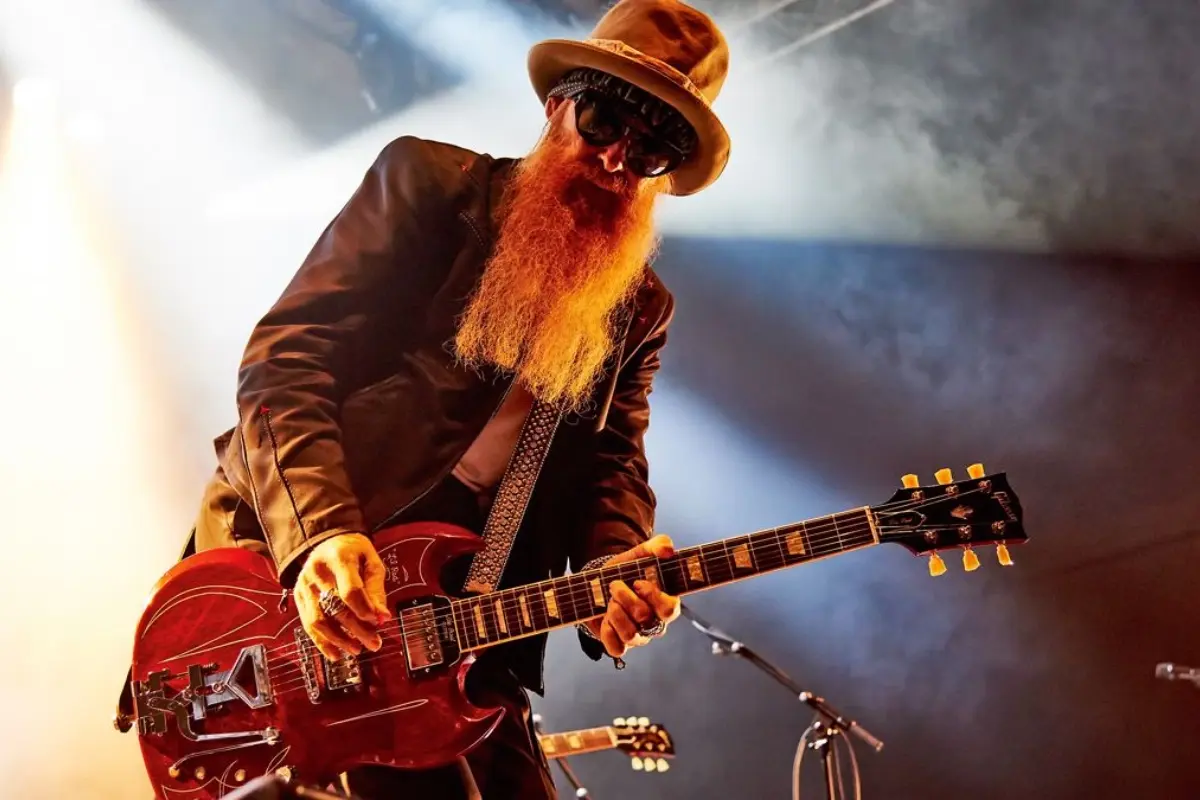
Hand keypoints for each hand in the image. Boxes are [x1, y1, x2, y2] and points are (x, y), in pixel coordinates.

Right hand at [293, 533, 391, 659]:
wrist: (327, 541)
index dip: (364, 609)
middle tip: (374, 643)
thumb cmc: (354, 552)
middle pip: (335, 608)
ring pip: (318, 620)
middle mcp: (317, 572)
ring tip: (357, 649)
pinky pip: (308, 624)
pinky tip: (336, 653)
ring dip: (339, 640)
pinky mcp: (298, 596)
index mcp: (338, 558)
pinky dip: (322, 642)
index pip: (350, 590)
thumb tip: (382, 617)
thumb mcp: (371, 561)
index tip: (378, 621)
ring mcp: (304, 584)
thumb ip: (376, 589)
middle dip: (357, 630)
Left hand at [584, 535, 680, 657]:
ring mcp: (639, 637)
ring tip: (609, 601)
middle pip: (646, 619)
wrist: (601, 582)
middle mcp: (654, 623)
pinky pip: (616, 649)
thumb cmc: (628, 571)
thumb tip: (668, 549)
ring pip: (632, 635)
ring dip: (615, 613)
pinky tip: (604, 618)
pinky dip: (608, 632)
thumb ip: (657, 546)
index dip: (653, 597)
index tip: (638, 582)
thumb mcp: (641, 554)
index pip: (670, 610)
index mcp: (665, 603)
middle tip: (615, 585)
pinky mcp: (620, 645)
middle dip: (626, 599)